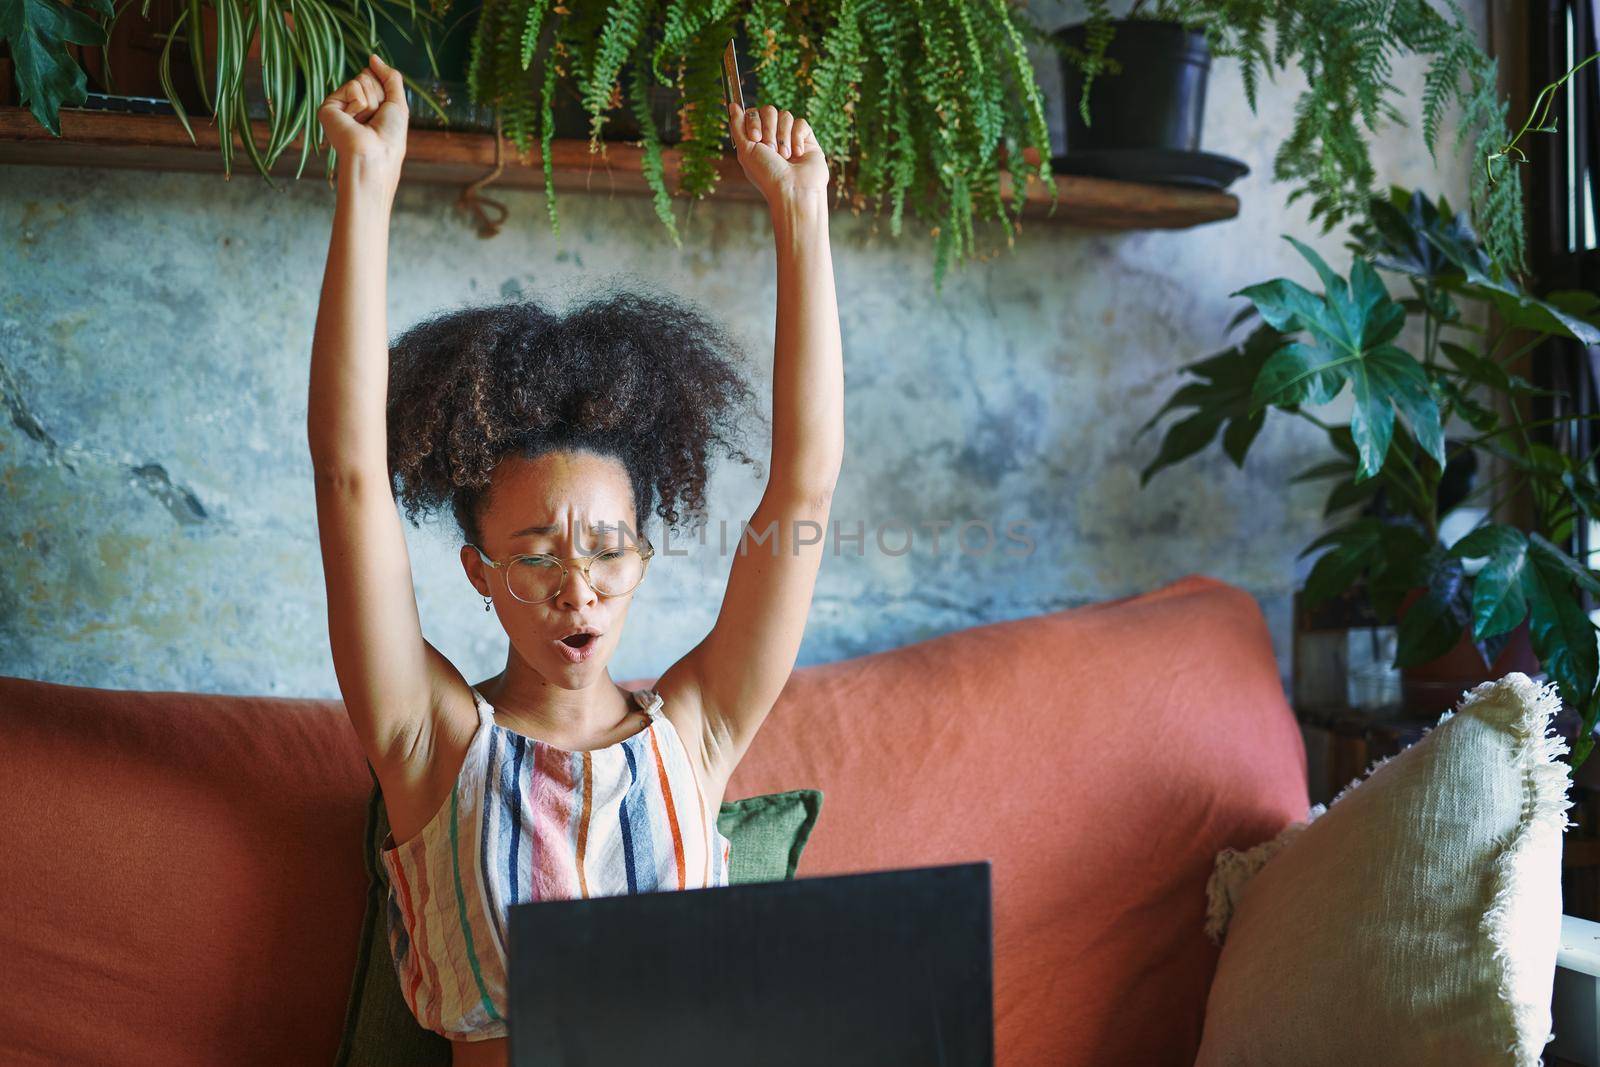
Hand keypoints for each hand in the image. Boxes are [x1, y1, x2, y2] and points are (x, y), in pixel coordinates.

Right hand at [318, 54, 408, 193]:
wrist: (375, 156)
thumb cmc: (390, 138)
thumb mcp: (398, 104)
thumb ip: (390, 77)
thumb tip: (373, 57)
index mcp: (368, 105)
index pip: (376, 77)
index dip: (386, 94)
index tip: (384, 116)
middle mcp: (352, 104)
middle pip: (368, 76)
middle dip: (378, 97)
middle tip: (375, 120)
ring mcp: (340, 105)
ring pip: (361, 80)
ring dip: (371, 102)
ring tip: (365, 123)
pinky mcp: (328, 107)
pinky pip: (352, 87)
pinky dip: (360, 103)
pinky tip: (355, 121)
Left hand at [726, 101, 828, 206]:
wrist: (793, 190)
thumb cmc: (768, 175)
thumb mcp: (746, 151)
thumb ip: (738, 127)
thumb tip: (732, 105)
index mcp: (756, 140)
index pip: (753, 113)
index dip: (753, 121)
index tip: (756, 138)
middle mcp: (772, 137)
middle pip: (769, 110)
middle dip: (769, 129)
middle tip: (771, 149)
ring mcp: (790, 137)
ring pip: (785, 116)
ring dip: (783, 137)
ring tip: (785, 156)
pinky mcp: (807, 139)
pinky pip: (800, 123)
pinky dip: (797, 138)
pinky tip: (798, 154)